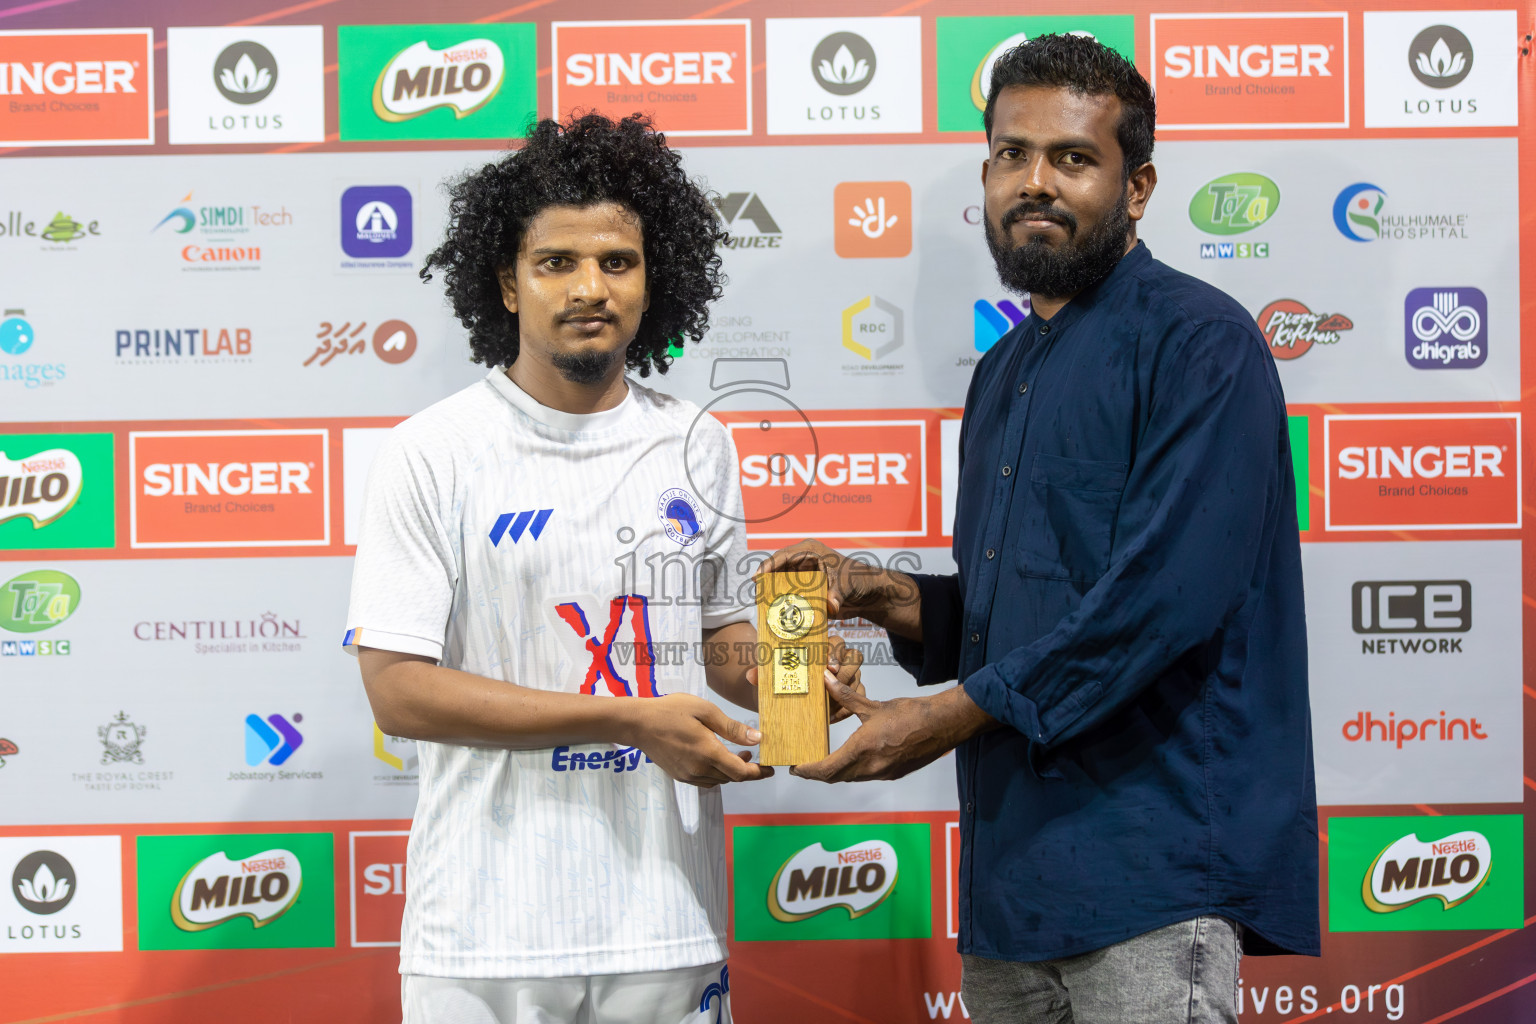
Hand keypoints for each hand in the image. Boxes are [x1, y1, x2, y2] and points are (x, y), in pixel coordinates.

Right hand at [628, 693, 774, 787]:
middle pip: (732, 778)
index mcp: (708, 752)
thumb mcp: (705, 711)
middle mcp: (699, 769)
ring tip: (738, 753)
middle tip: (754, 755)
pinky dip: (718, 773)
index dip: (759, 773)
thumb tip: (757, 739)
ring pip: (720, 780)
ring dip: (732, 771)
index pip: (741, 772)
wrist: (638, 724)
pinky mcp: (680, 776)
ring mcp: (688, 775)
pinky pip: (706, 781)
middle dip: (747, 770)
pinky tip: (717, 758)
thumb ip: (732, 728)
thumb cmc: (671, 711)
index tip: (771, 769)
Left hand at [742, 633, 862, 721]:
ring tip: (827, 703)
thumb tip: (752, 675)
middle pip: (854, 656)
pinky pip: (858, 700)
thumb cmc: (781, 679)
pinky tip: (830, 716)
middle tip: (829, 684)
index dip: (835, 652)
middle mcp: (840, 659)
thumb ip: (762, 673)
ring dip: (844, 690)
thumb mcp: (770, 675)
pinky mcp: (853, 695)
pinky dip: (845, 708)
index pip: (836, 641)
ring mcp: (849, 676)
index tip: (827, 665)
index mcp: (822, 647)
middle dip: (843, 671)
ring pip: (857, 678)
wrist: (784, 695)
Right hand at [756, 539, 912, 621]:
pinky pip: (788, 597)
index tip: (758, 577)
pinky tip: (776, 616)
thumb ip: (837, 594)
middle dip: (766, 583)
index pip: (783, 555)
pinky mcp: (803, 592)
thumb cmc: (859, 579)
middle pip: (776, 570)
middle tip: (757, 597)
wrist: (868, 594)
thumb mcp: (848, 584)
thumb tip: (831, 606)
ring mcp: (801, 577)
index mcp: (810, 551)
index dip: (768, 565)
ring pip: (780, 584)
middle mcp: (802, 563)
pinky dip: (783, 606)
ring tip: (763, 609)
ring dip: (772, 596)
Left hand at [791, 679, 993, 782]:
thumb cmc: (910, 714)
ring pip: (851, 778)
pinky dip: (853, 770)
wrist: (943, 725)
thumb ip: (846, 697)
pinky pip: (866, 776)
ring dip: (835, 773)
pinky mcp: (894, 773)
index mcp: (862, 750)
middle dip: (818, 773)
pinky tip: (852, 758)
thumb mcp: (874, 705)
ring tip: (823, 761)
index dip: (807, 771)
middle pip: (835, 777)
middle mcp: (871, 767)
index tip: (795, 768)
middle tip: (804, 765)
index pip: (826, 770)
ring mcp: (883, 773)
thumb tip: (826, 680)